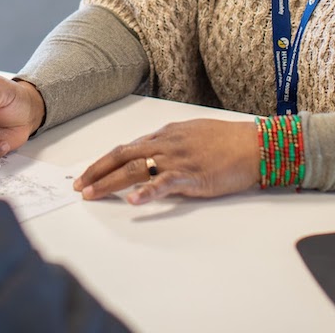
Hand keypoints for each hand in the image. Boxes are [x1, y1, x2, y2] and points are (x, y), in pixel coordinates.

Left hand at [74, 119, 260, 204]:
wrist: (253, 144)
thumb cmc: (227, 140)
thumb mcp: (192, 134)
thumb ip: (170, 143)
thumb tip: (152, 153)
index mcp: (165, 134)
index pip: (127, 147)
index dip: (104, 160)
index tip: (88, 173)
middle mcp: (166, 144)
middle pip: (123, 155)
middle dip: (98, 170)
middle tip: (80, 186)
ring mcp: (177, 159)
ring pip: (136, 168)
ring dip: (111, 181)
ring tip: (94, 194)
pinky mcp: (192, 176)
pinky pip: (165, 183)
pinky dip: (148, 192)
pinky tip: (133, 200)